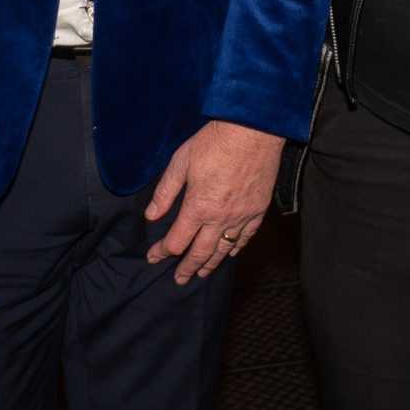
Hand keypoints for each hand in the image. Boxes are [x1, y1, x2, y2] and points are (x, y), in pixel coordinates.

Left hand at [143, 119, 282, 283]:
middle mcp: (220, 218)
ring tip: (202, 274)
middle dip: (187, 268)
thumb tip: (151, 215)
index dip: (162, 251)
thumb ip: (165, 192)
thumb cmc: (214, 142)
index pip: (176, 241)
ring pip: (224, 249)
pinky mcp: (258, 209)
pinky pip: (246, 237)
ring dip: (211, 264)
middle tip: (179, 279)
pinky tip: (230, 253)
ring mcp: (241, 216)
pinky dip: (237, 248)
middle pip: (201, 253)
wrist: (253, 130)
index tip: (153, 256)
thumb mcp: (180, 162)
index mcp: (197, 207)